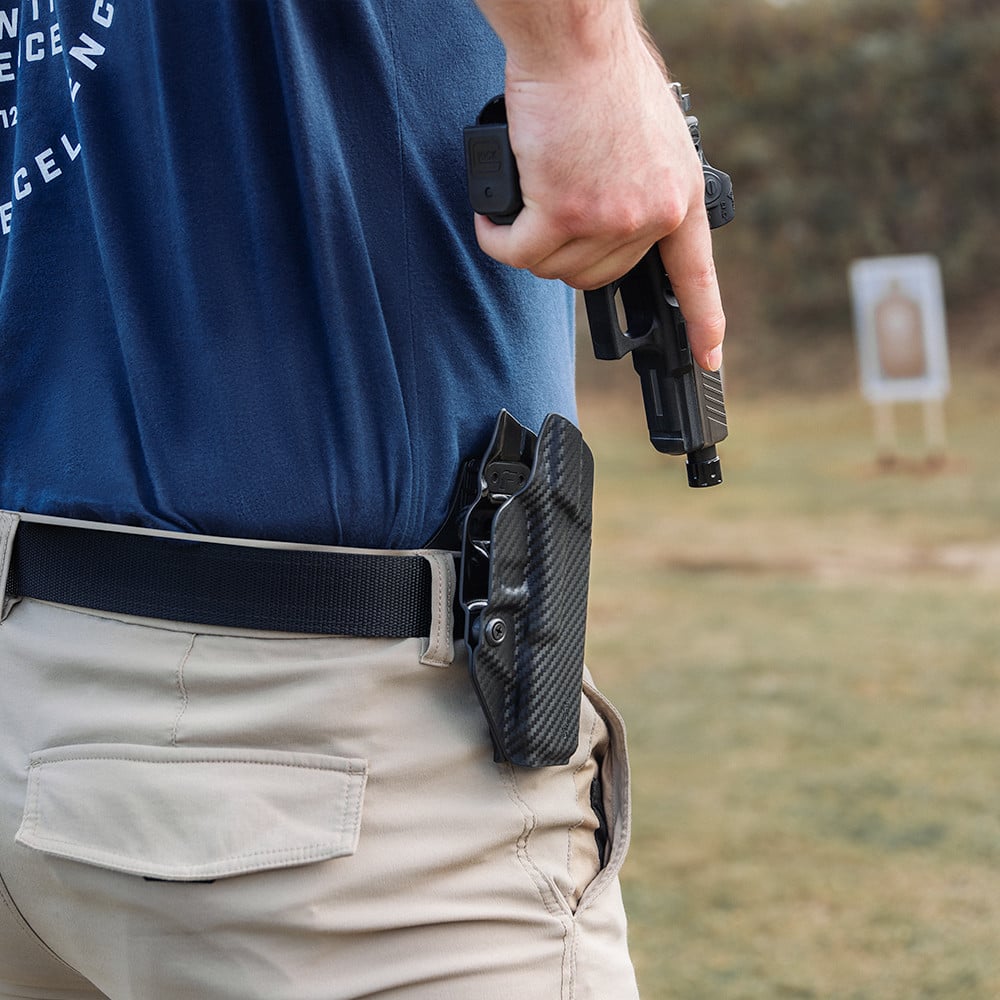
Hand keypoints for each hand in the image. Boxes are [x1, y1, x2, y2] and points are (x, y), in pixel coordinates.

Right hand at [473, 12, 725, 370]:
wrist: (576, 39)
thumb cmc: (605, 72)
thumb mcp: (653, 132)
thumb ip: (643, 181)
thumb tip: (616, 212)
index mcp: (679, 196)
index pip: (695, 275)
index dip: (703, 321)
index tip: (706, 356)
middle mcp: (650, 215)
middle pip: (598, 275)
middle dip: (566, 254)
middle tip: (547, 219)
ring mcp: (608, 218)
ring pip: (555, 268)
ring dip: (528, 246)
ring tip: (516, 209)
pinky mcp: (561, 211)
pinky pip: (518, 253)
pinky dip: (497, 239)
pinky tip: (491, 220)